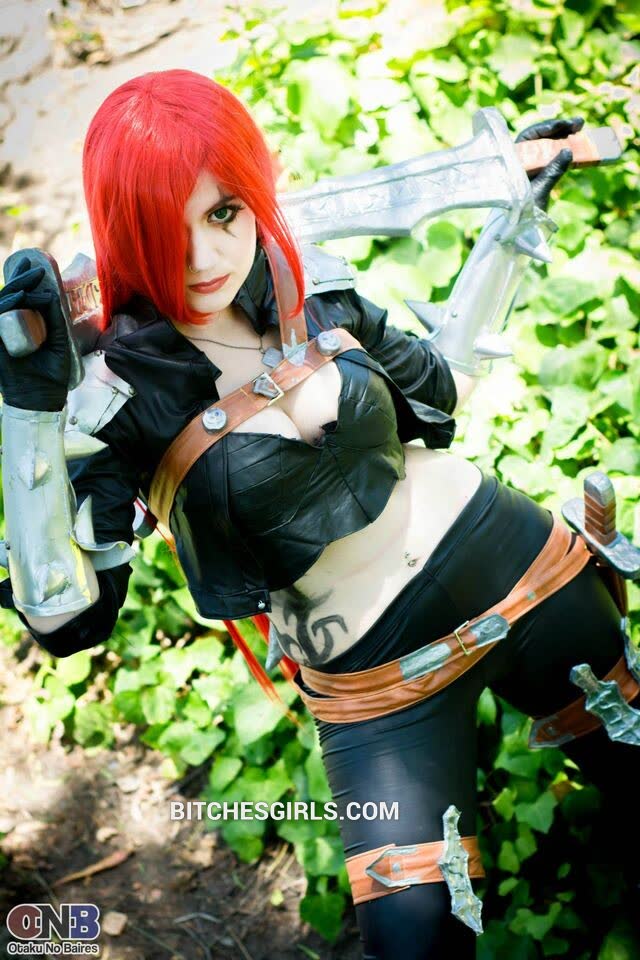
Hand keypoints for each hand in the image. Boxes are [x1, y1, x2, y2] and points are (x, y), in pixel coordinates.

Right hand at [0, 253, 70, 410]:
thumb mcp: (60, 341)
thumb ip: (55, 319)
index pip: (22, 297)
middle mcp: (12, 326)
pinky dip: (5, 307)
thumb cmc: (52, 373)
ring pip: (2, 304)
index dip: (25, 279)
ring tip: (28, 286)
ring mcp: (2, 333)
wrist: (41, 398)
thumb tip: (51, 293)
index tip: (36, 266)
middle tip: (33, 270)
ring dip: (14, 292)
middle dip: (21, 280)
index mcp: (26, 324)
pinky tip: (17, 299)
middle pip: (11, 296)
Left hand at [515, 116, 583, 210]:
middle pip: (540, 139)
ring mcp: (530, 168)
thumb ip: (552, 171)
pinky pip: (552, 159)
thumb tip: (568, 152)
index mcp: (513, 162)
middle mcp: (520, 161)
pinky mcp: (539, 175)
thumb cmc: (522, 212)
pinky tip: (577, 148)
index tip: (564, 124)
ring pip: (547, 148)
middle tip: (580, 123)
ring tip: (581, 130)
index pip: (529, 136)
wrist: (518, 232)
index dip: (547, 128)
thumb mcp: (539, 190)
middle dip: (559, 130)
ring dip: (564, 139)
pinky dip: (563, 153)